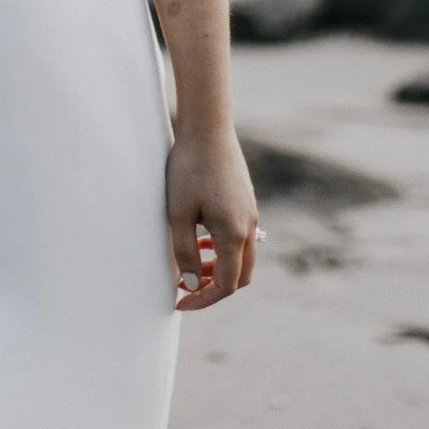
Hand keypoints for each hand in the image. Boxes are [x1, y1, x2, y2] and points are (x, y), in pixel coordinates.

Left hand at [169, 127, 258, 312]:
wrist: (208, 127)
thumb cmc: (189, 168)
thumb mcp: (178, 212)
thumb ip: (185, 251)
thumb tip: (189, 283)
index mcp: (234, 234)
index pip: (225, 285)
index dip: (203, 300)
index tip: (179, 302)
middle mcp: (249, 227)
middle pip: (239, 275)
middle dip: (213, 288)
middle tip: (186, 288)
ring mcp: (250, 213)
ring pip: (241, 256)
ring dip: (218, 268)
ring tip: (191, 265)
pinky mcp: (245, 201)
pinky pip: (240, 237)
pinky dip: (223, 248)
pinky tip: (202, 238)